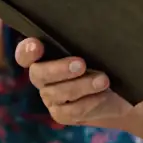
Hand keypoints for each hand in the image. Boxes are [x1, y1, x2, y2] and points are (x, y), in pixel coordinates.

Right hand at [16, 37, 132, 128]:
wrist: (116, 92)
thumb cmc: (103, 59)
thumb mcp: (96, 47)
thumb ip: (86, 40)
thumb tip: (95, 27)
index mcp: (45, 54)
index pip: (25, 53)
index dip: (26, 50)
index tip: (36, 45)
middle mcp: (42, 75)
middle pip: (39, 74)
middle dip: (59, 69)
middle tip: (82, 64)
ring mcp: (50, 96)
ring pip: (57, 93)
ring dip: (82, 86)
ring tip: (103, 80)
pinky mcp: (61, 114)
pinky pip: (71, 111)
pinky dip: (89, 102)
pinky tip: (102, 94)